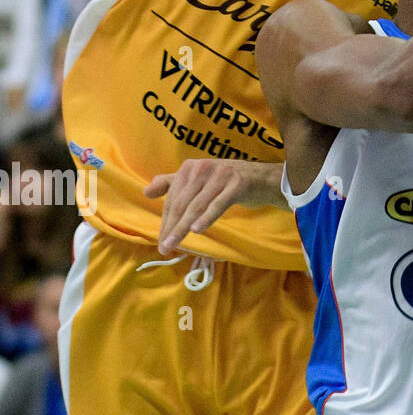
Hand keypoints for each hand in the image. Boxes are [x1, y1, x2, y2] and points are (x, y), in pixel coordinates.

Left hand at [144, 160, 282, 253]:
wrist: (263, 179)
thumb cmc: (228, 182)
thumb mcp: (199, 180)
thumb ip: (172, 183)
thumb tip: (146, 192)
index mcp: (190, 168)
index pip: (173, 199)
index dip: (166, 221)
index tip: (161, 241)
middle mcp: (202, 169)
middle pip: (182, 203)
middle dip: (171, 227)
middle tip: (165, 247)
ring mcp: (220, 175)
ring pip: (197, 206)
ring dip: (183, 227)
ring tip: (175, 244)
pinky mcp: (237, 184)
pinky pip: (218, 204)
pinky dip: (207, 217)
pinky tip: (197, 230)